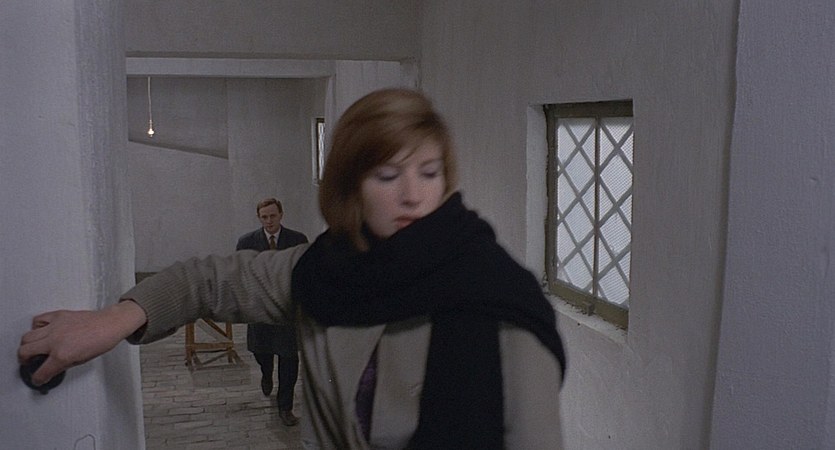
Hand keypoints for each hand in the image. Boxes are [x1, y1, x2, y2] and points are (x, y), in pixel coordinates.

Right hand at [18, 301, 146, 385]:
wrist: (109, 324)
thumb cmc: (101, 341)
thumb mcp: (81, 360)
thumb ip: (62, 364)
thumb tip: (52, 368)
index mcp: (62, 355)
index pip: (41, 372)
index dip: (38, 378)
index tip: (38, 378)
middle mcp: (55, 341)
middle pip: (24, 352)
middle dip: (24, 360)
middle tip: (29, 362)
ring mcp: (55, 327)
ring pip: (26, 337)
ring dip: (27, 345)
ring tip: (33, 348)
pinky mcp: (57, 316)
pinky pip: (37, 320)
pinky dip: (36, 327)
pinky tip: (42, 331)